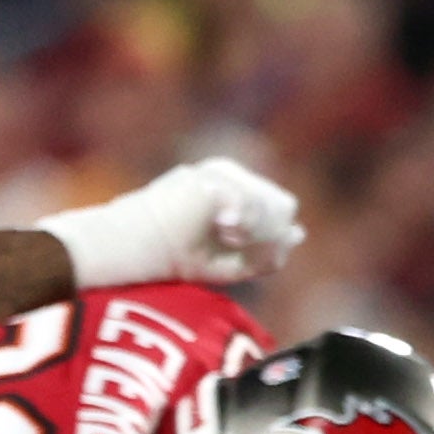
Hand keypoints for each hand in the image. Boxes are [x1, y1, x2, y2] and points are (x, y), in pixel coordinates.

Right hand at [44, 158, 305, 287]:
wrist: (136, 250)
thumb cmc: (176, 258)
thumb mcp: (233, 262)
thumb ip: (267, 250)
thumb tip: (298, 233)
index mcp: (234, 187)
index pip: (280, 210)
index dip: (272, 240)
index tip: (239, 252)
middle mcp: (228, 173)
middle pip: (282, 205)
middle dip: (268, 236)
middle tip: (233, 245)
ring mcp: (219, 171)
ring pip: (272, 204)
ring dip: (255, 232)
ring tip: (222, 236)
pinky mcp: (210, 176)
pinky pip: (251, 203)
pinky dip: (242, 224)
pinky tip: (222, 227)